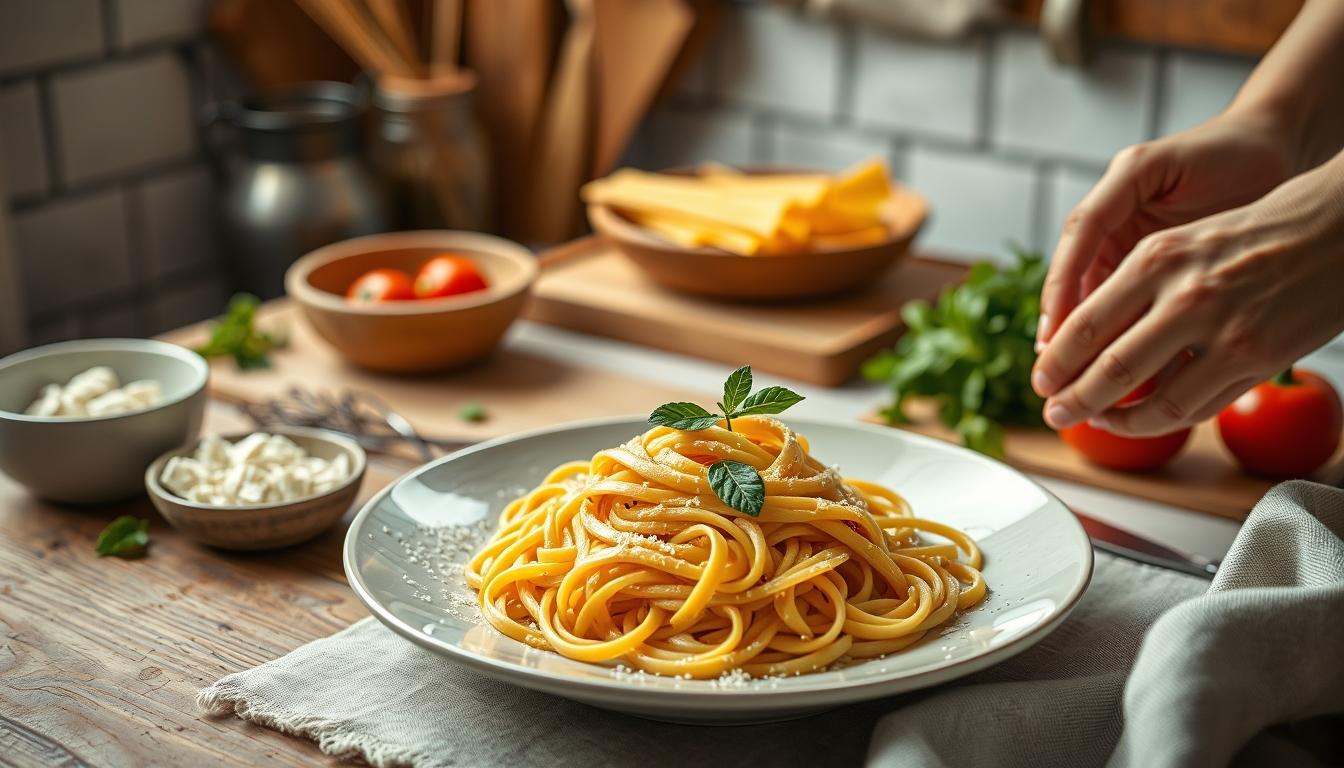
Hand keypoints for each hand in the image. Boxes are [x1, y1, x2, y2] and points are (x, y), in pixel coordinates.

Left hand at [1031, 150, 1343, 435]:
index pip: (1084, 325)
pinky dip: (1161, 420)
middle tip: (1052, 415)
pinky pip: (1195, 406)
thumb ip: (1135, 287)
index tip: (1039, 380)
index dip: (1054, 362)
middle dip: (1071, 401)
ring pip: (1150, 401)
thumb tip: (1082, 339)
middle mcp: (1184, 294)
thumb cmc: (1254, 234)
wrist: (1335, 228)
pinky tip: (1144, 419)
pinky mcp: (1256, 358)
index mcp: (1155, 257)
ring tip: (1096, 423)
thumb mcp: (1181, 243)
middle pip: (1107, 369)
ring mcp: (1223, 331)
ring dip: (1114, 421)